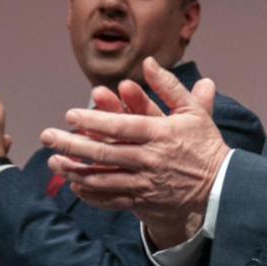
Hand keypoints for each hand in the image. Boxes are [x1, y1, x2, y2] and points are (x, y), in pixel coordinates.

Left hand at [41, 57, 230, 248]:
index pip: (121, 126)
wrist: (219, 189)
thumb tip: (149, 63)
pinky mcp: (143, 202)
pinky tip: (75, 185)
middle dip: (72, 144)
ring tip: (53, 161)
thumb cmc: (204, 146)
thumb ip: (169, 86)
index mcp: (161, 135)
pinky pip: (112, 200)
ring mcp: (145, 184)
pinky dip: (92, 193)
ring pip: (103, 178)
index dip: (94, 121)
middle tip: (47, 137)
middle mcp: (150, 160)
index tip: (70, 115)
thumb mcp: (193, 112)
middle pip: (105, 153)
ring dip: (75, 170)